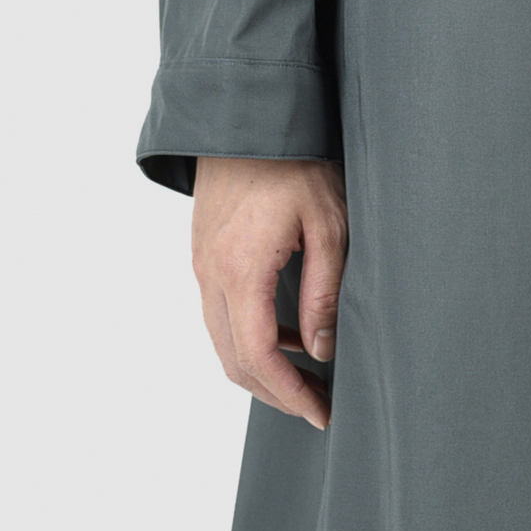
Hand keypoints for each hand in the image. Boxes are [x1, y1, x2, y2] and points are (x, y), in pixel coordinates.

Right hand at [190, 156, 347, 430]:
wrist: (248, 117)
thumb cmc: (296, 163)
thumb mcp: (329, 226)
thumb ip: (324, 293)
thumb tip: (321, 351)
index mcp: (240, 269)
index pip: (258, 355)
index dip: (290, 393)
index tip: (320, 413)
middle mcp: (210, 274)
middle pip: (233, 359)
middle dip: (275, 392)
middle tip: (317, 406)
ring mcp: (200, 265)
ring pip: (222, 340)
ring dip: (261, 367)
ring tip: (308, 376)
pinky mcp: (203, 255)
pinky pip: (219, 314)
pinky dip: (249, 338)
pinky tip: (288, 334)